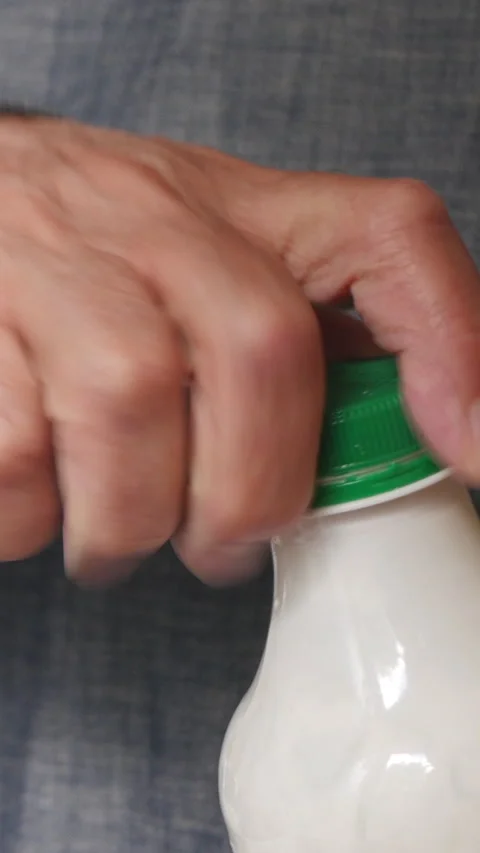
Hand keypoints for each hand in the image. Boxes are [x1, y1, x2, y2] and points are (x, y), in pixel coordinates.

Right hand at [0, 117, 477, 584]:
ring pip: (128, 406)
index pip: (385, 234)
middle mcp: (154, 219)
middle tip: (220, 546)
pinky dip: (29, 517)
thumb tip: (402, 429)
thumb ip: (295, 332)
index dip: (450, 339)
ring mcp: (56, 261)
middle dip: (251, 491)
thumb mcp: (214, 260)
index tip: (470, 452)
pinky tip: (42, 505)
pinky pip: (15, 453)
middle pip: (260, 350)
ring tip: (115, 540)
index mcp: (240, 211)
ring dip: (128, 521)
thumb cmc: (103, 253)